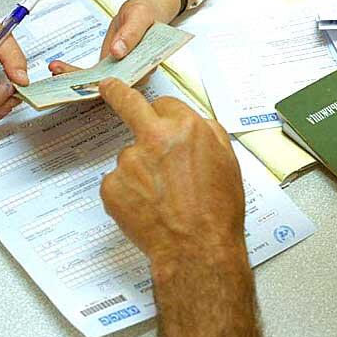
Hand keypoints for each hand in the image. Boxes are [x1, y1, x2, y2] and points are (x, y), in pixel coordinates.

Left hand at [49, 0, 176, 77]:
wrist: (141, 12)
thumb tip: (118, 51)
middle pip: (108, 87)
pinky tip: (59, 67)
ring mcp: (118, 71)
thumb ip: (130, 34)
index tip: (87, 82)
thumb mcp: (139, 17)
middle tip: (62, 78)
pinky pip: (90, 74)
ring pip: (95, 82)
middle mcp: (132, 73)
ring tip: (55, 68)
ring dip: (74, 78)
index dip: (106, 85)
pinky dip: (74, 71)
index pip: (126, 81)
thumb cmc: (145, 14)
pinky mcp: (107, 68)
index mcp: (145, 65)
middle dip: (82, 85)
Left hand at [99, 78, 260, 336]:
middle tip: (107, 86)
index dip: (165, 116)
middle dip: (116, 91)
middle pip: (128, 102)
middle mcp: (154, 137)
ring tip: (162, 199)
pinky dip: (129, 193)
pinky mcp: (111, 186)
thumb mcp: (228, 161)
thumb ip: (208, 134)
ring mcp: (128, 162)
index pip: (165, 104)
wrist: (197, 250)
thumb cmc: (217, 211)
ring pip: (129, 156)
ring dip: (140, 170)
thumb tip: (194, 124)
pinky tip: (148, 209)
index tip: (157, 115)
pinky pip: (118, 182)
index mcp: (186, 127)